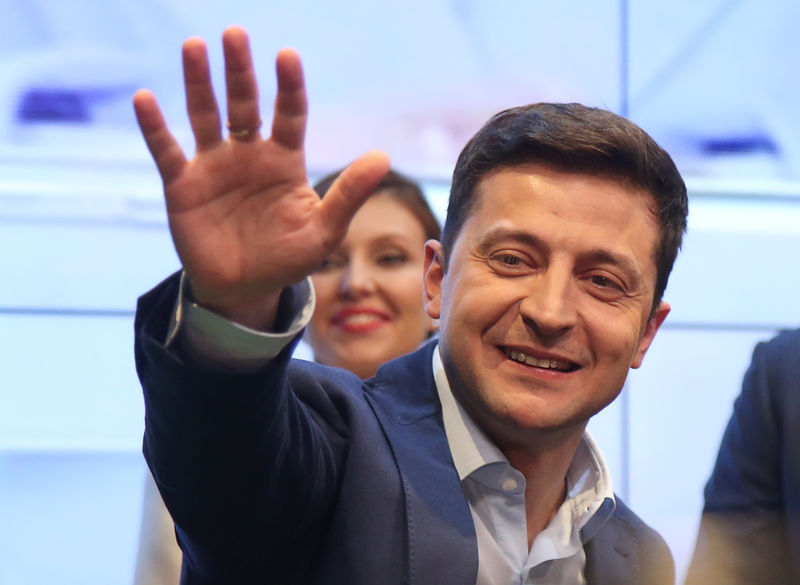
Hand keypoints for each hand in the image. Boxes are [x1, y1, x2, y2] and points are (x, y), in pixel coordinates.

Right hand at [133, 26, 389, 328]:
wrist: (245, 289)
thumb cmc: (288, 258)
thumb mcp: (324, 230)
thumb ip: (348, 194)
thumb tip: (383, 157)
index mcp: (284, 160)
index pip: (289, 114)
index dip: (289, 87)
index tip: (287, 56)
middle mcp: (249, 154)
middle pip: (244, 104)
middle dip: (240, 70)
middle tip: (235, 33)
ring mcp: (214, 167)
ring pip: (204, 115)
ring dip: (198, 82)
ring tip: (194, 45)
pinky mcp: (183, 185)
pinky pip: (166, 151)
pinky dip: (155, 126)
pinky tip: (145, 98)